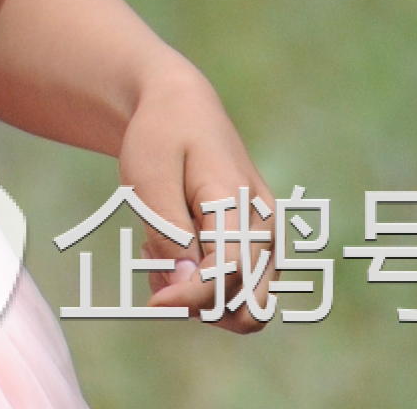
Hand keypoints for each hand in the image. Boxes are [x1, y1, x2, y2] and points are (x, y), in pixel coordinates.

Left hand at [116, 65, 272, 329]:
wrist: (184, 110)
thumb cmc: (162, 139)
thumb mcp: (148, 178)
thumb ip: (168, 234)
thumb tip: (186, 287)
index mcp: (239, 203)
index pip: (229, 271)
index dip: (191, 297)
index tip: (152, 303)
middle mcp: (266, 229)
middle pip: (248, 306)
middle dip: (198, 305)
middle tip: (156, 264)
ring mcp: (267, 242)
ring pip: (243, 307)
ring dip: (198, 299)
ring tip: (161, 251)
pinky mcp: (258, 250)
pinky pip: (236, 292)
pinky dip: (201, 288)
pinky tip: (172, 250)